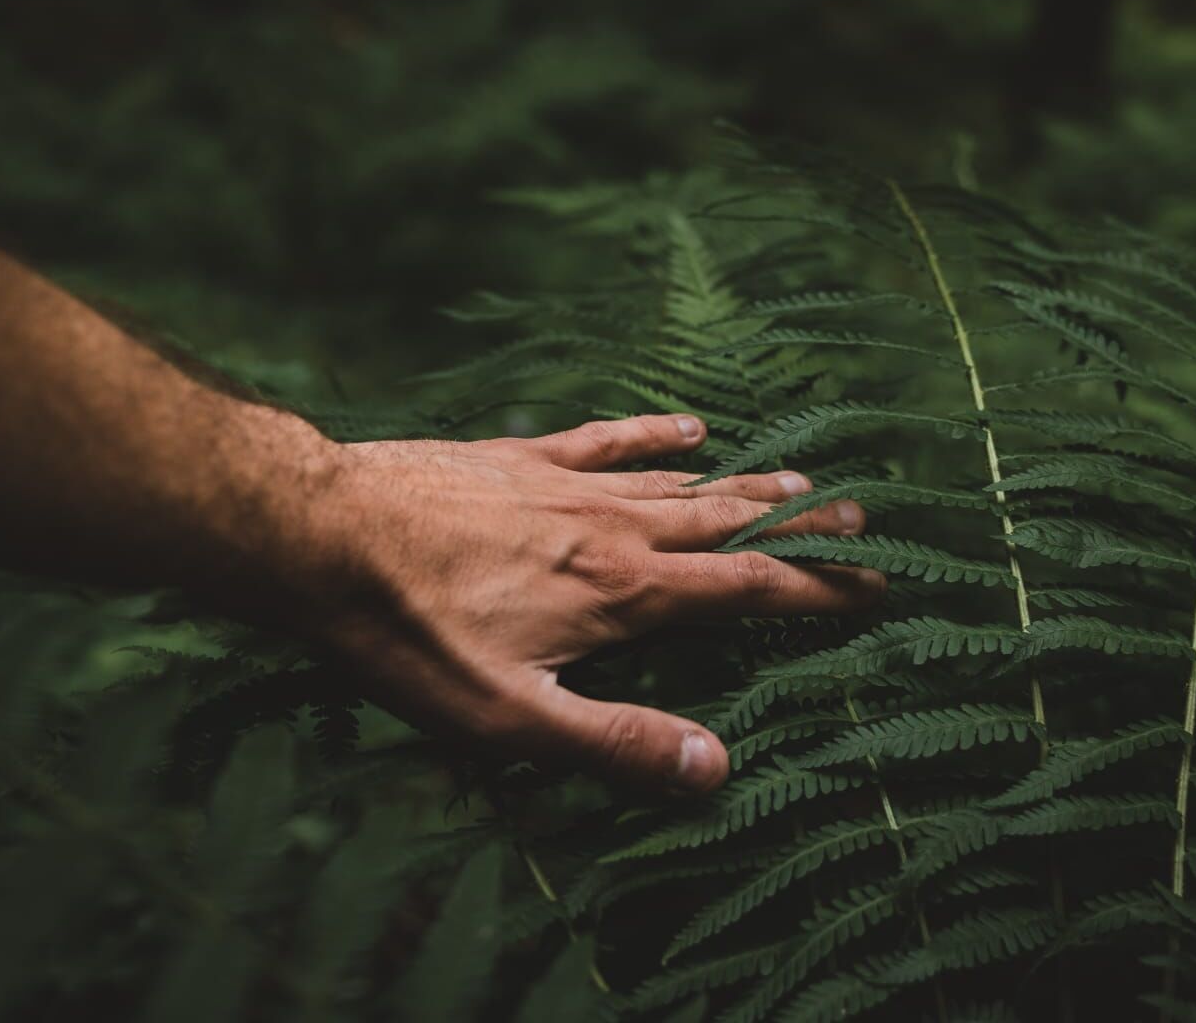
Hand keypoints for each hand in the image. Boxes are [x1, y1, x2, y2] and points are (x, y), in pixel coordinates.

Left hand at [311, 414, 881, 792]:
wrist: (319, 536)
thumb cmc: (408, 638)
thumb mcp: (510, 720)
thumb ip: (616, 743)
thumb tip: (718, 767)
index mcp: (624, 595)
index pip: (747, 590)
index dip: (817, 593)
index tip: (875, 590)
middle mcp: (615, 532)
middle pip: (730, 526)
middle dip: (802, 528)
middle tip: (864, 521)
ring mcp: (570, 487)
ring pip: (681, 484)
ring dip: (746, 485)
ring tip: (800, 478)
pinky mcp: (521, 459)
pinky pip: (607, 440)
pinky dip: (654, 436)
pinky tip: (689, 428)